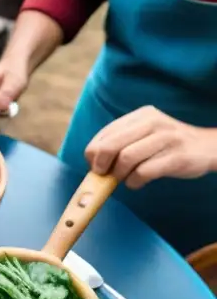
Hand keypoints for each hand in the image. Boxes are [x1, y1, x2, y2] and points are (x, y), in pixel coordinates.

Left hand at [84, 106, 216, 188]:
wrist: (210, 148)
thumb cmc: (168, 146)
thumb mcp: (145, 135)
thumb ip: (121, 143)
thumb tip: (93, 164)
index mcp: (141, 116)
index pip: (104, 135)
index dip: (93, 154)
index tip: (96, 167)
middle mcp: (153, 123)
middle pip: (110, 145)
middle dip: (101, 165)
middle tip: (104, 175)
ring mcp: (167, 139)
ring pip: (126, 159)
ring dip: (119, 175)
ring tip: (125, 178)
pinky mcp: (177, 157)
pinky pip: (143, 172)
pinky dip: (134, 182)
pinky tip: (138, 182)